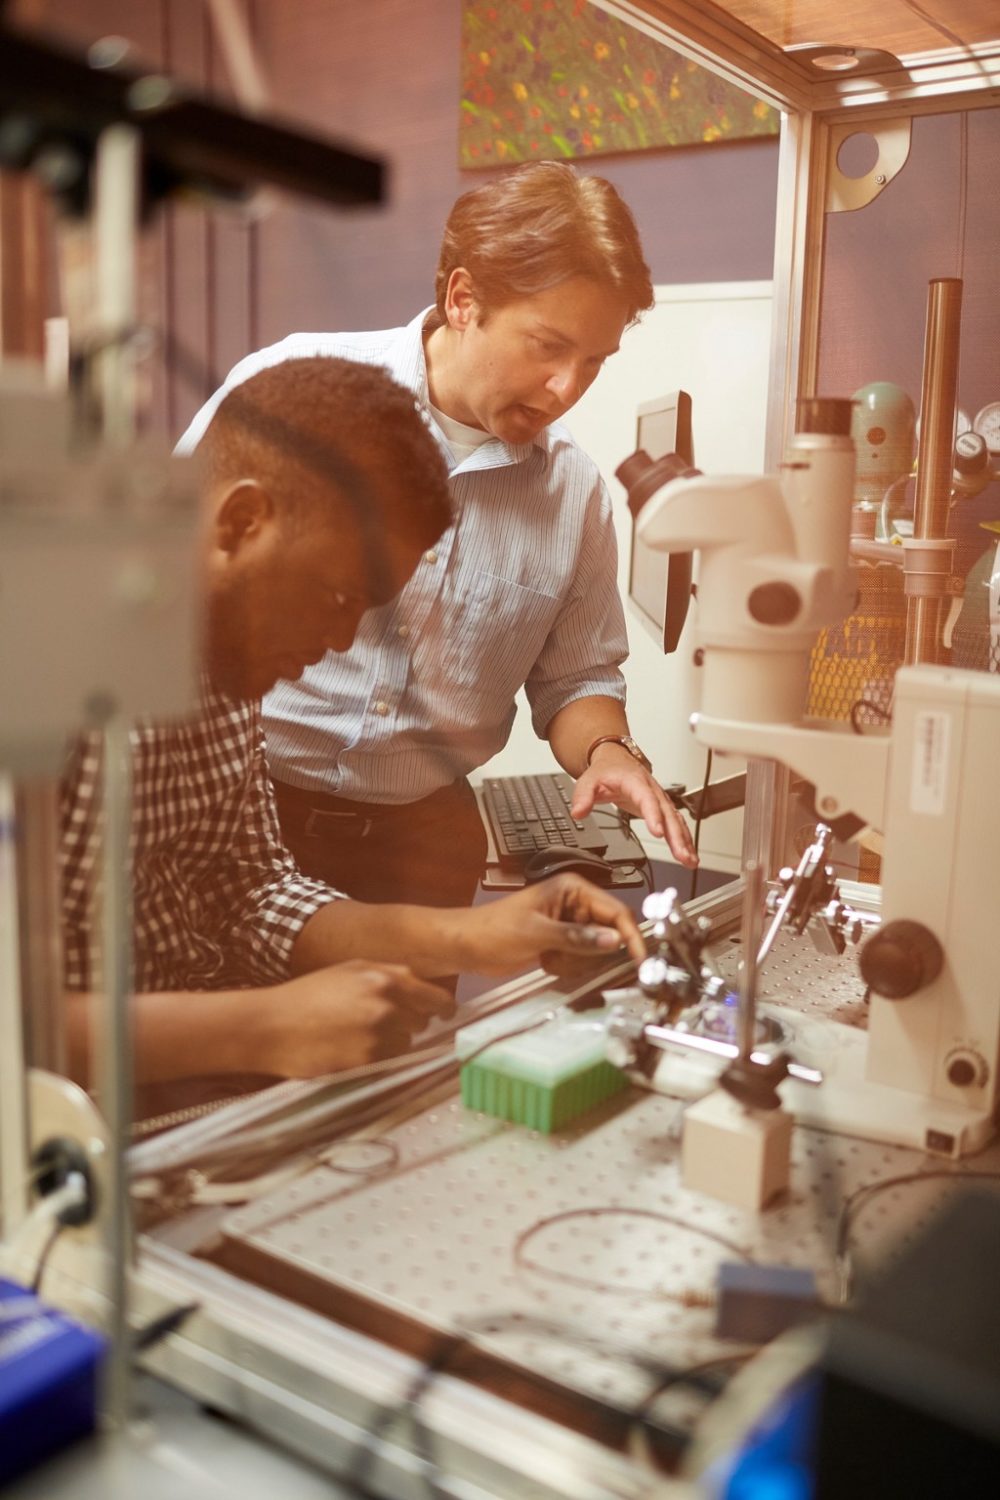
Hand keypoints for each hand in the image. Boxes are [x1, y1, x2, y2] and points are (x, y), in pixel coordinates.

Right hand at [248, 961, 453, 1076]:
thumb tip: (421, 987)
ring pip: (405, 1044)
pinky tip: (348, 1049)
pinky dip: (374, 1058)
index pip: (437, 998)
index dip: (441, 1007)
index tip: (440, 1013)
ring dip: (390, 1042)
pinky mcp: (367, 1062)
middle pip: (422, 1022)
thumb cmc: (307, 995)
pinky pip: (386, 1062)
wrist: (271, 1025)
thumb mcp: (350, 970)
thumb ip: (389, 974)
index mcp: (386, 979)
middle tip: (380, 1023)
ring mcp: (379, 1036)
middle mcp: (388, 1006)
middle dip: (409, 1023)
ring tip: (357, 1035)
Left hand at [462, 874, 645, 974]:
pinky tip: (546, 961)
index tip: (641, 958)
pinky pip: (581, 959)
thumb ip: (577, 938)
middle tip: (569, 958)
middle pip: (608, 933)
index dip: (629, 936)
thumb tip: (612, 941)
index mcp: (572, 889)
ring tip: (550, 957)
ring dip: (577, 962)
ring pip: (596, 950)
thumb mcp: (537, 933)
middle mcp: (574, 904)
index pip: (615, 911)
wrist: (466, 946)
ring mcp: (568, 924)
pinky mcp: (562, 942)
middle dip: (592, 953)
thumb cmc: (492, 929)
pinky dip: (567, 966)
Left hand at [571, 756, 697, 868]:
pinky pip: (676, 824)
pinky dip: (684, 840)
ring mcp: (659, 800)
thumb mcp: (589, 780)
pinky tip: (689, 855)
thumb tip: (577, 812)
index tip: (658, 832)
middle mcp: (652, 791)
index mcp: (636, 782)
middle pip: (668, 815)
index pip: (647, 799)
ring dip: (684, 841)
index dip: (654, 816)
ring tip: (690, 860)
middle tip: (681, 855)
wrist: (616, 760)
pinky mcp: (661, 809)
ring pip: (675, 821)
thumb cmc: (606, 771)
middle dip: (676, 836)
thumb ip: (583, 797)